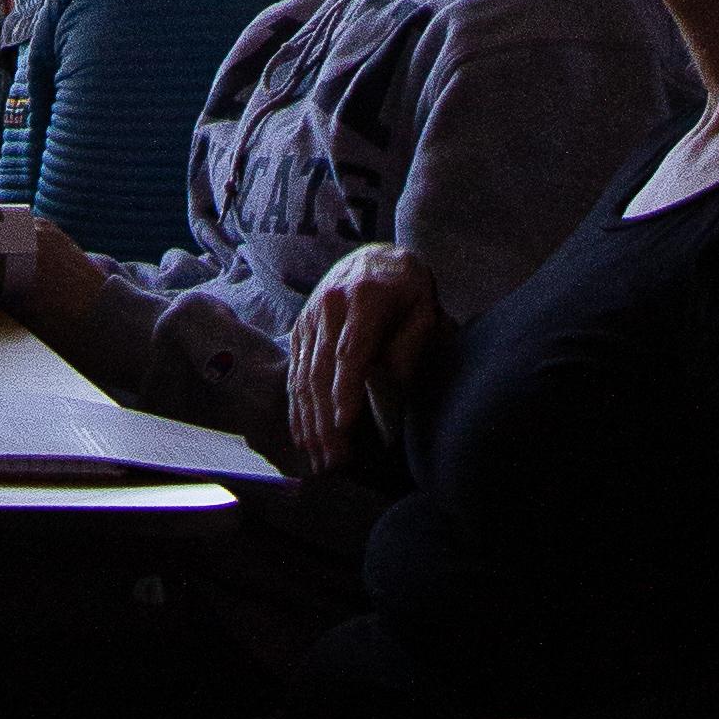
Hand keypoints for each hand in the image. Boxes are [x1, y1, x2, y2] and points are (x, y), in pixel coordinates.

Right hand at [283, 243, 439, 470]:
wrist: (376, 258)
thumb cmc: (407, 290)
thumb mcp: (423, 310)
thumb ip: (410, 346)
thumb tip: (390, 386)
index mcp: (364, 299)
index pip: (350, 352)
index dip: (345, 391)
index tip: (345, 427)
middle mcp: (329, 306)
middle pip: (322, 371)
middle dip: (326, 420)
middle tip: (335, 460)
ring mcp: (310, 317)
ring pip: (304, 375)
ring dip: (310, 421)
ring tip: (320, 458)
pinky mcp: (301, 328)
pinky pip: (295, 372)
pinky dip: (297, 407)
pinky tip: (303, 435)